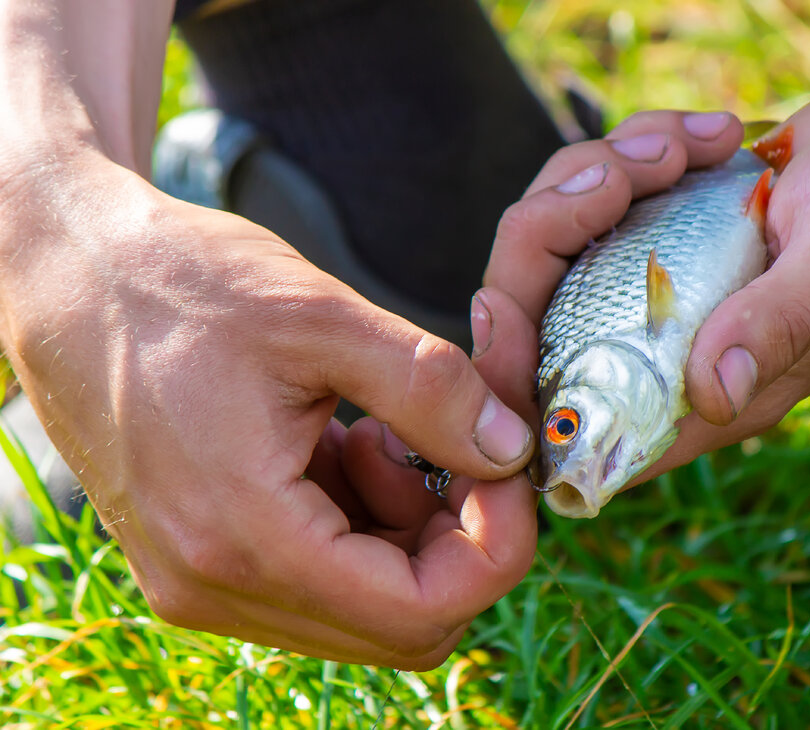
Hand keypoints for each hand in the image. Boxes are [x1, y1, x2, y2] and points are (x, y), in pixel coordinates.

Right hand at [0, 152, 536, 667]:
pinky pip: (320, 575)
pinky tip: (349, 443)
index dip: (495, 547)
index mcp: (245, 536)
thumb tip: (511, 450)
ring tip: (384, 432)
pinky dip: (362, 522)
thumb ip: (433, 392)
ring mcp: (204, 579)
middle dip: (457, 538)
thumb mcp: (324, 319)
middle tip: (458, 446)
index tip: (508, 467)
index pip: (420, 612)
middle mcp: (217, 585)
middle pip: (401, 622)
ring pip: (365, 603)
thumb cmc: (181, 283)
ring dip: (408, 528)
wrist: (71, 274)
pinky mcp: (202, 556)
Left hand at [484, 74, 809, 483]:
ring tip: (695, 143)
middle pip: (545, 313)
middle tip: (633, 171)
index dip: (521, 382)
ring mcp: (672, 282)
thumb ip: (777, 325)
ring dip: (604, 173)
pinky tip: (712, 135)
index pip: (588, 417)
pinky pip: (608, 192)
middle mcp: (679, 343)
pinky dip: (637, 150)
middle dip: (559, 228)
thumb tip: (709, 396)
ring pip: (567, 240)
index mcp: (716, 388)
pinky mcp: (674, 226)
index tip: (503, 306)